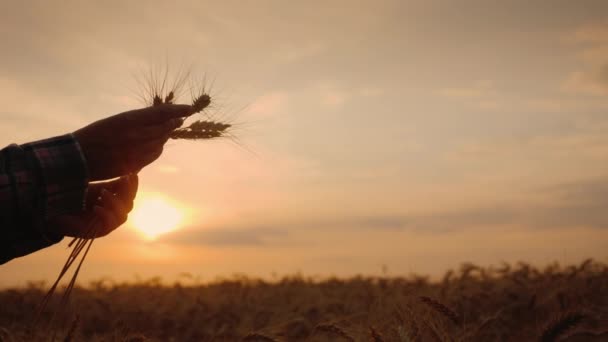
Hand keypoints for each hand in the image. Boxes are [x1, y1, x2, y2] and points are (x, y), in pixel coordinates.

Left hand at [46, 174, 137, 237]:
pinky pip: (109, 225)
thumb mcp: (95, 188)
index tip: (132, 174)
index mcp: (113, 204)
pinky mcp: (96, 233)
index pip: (129, 197)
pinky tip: (96, 207)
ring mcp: (105, 225)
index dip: (133, 187)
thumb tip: (128, 175)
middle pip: (129, 206)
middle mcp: (111, 216)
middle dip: (126, 193)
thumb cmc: (72, 198)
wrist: (51, 210)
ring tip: (102, 193)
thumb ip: (112, 185)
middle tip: (121, 181)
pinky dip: (105, 214)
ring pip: (122, 216)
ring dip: (115, 203)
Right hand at [73, 104, 192, 180]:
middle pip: (165, 128)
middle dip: (174, 123)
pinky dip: (157, 149)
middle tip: (181, 119)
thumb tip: (156, 118)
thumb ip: (137, 121)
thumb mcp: (115, 121)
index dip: (178, 110)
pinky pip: (153, 155)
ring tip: (168, 131)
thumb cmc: (93, 135)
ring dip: (165, 136)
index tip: (189, 108)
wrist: (78, 158)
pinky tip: (157, 146)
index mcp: (130, 120)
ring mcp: (138, 151)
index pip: (162, 113)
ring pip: (161, 143)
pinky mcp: (136, 164)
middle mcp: (137, 135)